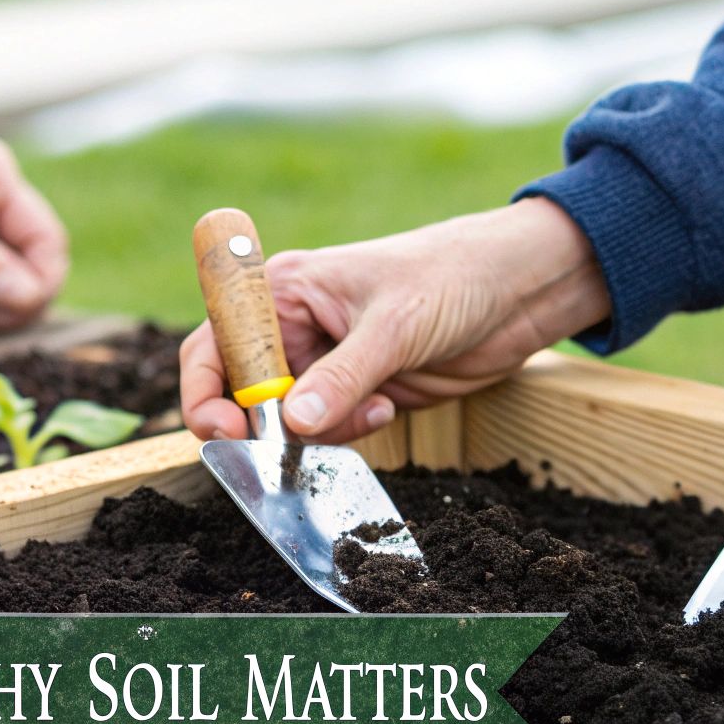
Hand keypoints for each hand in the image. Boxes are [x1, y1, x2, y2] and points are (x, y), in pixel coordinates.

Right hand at [181, 198, 610, 443]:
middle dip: (264, 425)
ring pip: (288, 420)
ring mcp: (326, 362)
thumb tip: (294, 424)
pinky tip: (388, 406)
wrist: (517, 290)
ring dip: (320, 431)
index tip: (229, 429)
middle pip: (243, 392)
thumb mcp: (394, 325)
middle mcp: (293, 327)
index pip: (214, 344)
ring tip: (374, 407)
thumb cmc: (452, 275)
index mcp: (282, 290)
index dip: (206, 390)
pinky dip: (348, 433)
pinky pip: (329, 429)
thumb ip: (342, 377)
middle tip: (290, 447)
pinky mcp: (358, 390)